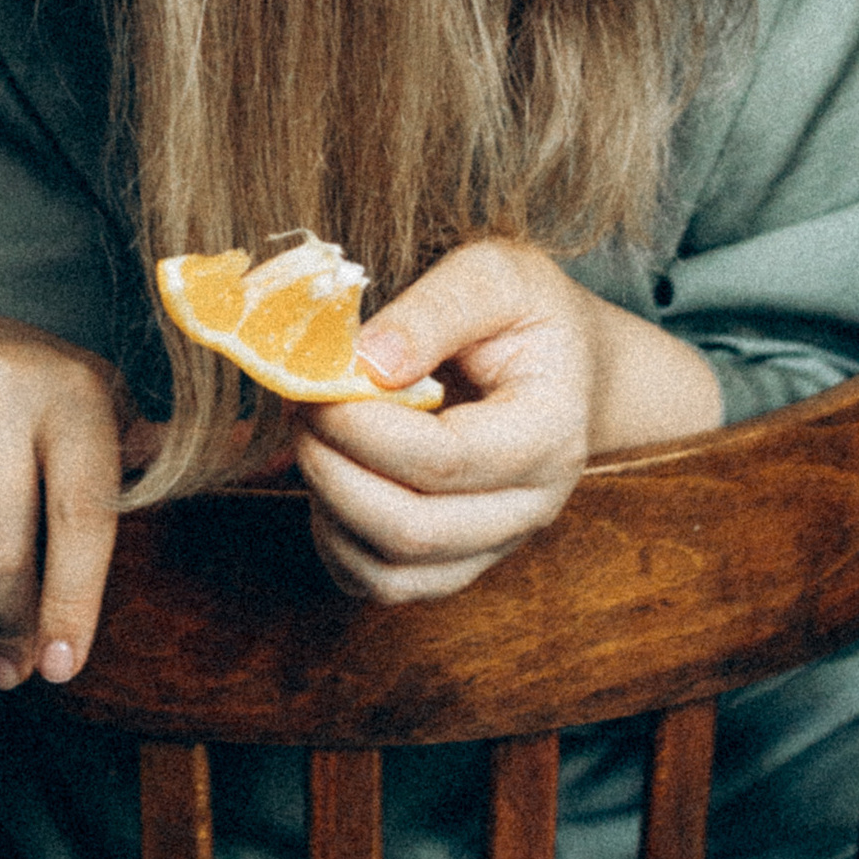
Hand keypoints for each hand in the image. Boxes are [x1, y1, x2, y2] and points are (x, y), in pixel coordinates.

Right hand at [0, 307, 129, 689]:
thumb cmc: (32, 392)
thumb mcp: (99, 405)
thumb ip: (150, 446)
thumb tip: (251, 448)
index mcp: (76, 391)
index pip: (81, 517)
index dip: (70, 602)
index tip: (58, 667)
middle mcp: (5, 378)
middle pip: (2, 540)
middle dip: (4, 623)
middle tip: (3, 672)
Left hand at [293, 241, 723, 605]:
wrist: (560, 360)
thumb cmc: (523, 312)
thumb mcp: (493, 275)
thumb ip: (434, 310)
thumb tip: (366, 364)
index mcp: (551, 432)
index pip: (444, 460)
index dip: (362, 427)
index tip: (314, 381)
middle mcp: (533, 505)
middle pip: (414, 529)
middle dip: (332, 469)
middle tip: (298, 408)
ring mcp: (496, 543)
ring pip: (392, 572)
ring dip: (328, 508)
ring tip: (313, 437)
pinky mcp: (458, 561)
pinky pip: (383, 583)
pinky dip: (336, 541)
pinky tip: (329, 477)